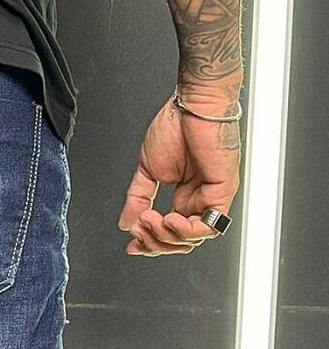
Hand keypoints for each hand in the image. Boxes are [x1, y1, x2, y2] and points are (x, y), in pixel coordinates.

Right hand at [118, 94, 240, 256]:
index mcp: (185, 195)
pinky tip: (169, 219)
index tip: (133, 244)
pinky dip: (186, 229)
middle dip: (155, 242)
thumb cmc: (177, 124)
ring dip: (166, 235)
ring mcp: (212, 196)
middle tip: (138, 228)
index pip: (170, 232)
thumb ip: (138, 198)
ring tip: (149, 218)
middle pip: (180, 242)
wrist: (193, 103)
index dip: (150, 243)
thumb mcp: (148, 170)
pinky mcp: (222, 190)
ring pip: (192, 238)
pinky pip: (208, 226)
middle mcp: (200, 198)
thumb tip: (126, 222)